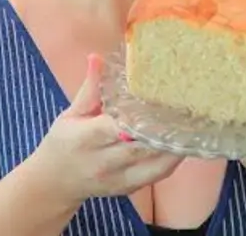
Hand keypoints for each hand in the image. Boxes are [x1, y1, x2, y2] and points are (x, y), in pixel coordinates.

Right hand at [32, 53, 185, 204]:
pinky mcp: (131, 187)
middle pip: (141, 146)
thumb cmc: (62, 143)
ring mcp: (120, 178)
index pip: (116, 127)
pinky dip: (173, 158)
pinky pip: (159, 174)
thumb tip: (97, 58)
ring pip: (157, 163)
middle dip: (163, 129)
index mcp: (86, 138)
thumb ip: (90, 89)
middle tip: (183, 107)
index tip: (158, 98)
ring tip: (190, 124)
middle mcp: (104, 161)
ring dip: (175, 144)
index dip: (139, 116)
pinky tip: (181, 142)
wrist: (56, 182)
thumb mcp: (71, 114)